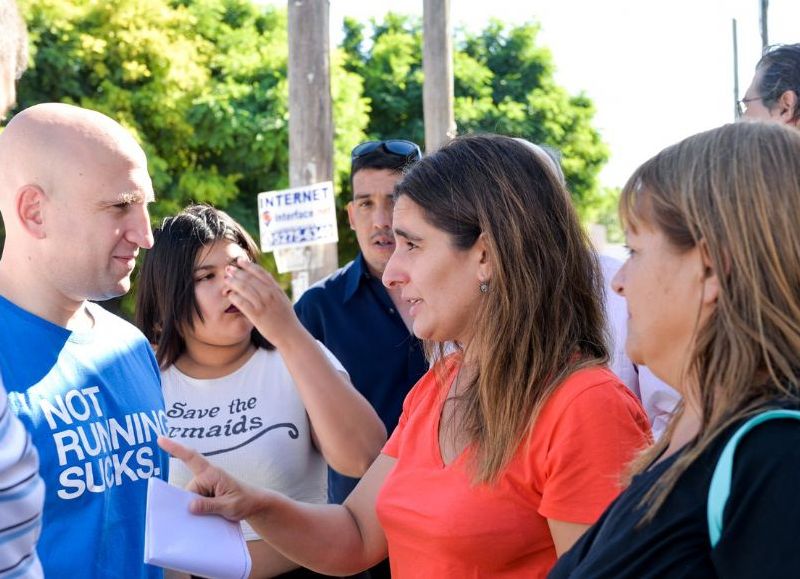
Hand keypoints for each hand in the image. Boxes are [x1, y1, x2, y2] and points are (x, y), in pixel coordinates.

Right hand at [157, 436, 271, 520]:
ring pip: (189, 500)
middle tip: (210, 514)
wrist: (253, 505)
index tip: (160, 439)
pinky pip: (194, 504)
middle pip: (187, 491)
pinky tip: (208, 517)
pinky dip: (198, 512)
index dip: (175, 448)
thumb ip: (210, 506)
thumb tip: (189, 506)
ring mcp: (204, 486)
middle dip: (192, 505)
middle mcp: (205, 477)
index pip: (191, 457)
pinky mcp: (204, 494)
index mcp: (211, 473)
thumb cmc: (244, 501)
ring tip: (215, 514)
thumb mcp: (229, 505)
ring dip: (197, 510)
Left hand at [223, 257, 302, 346]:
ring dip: (233, 282)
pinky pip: (241, 302)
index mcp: (276, 289)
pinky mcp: (257, 315)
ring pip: (244, 288)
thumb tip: (263, 283)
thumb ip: (273, 291)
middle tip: (228, 269)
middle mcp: (270, 294)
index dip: (249, 265)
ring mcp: (263, 304)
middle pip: (250, 278)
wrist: (291, 334)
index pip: (261, 272)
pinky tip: (229, 294)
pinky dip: (234, 296)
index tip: (240, 261)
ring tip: (226, 279)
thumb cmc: (286, 319)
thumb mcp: (282, 300)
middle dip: (237, 272)